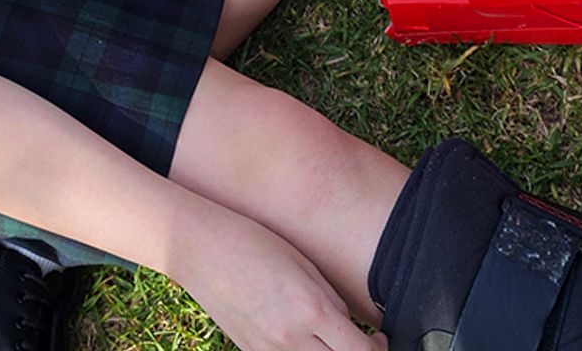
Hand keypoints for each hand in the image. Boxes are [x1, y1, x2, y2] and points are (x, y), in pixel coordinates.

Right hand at [173, 211, 386, 350]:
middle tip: (367, 345)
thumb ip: (330, 300)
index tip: (382, 339)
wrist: (199, 248)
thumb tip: (349, 327)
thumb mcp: (302, 263)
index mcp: (310, 310)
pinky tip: (306, 340)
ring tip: (335, 342)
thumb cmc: (252, 241)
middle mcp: (290, 339)